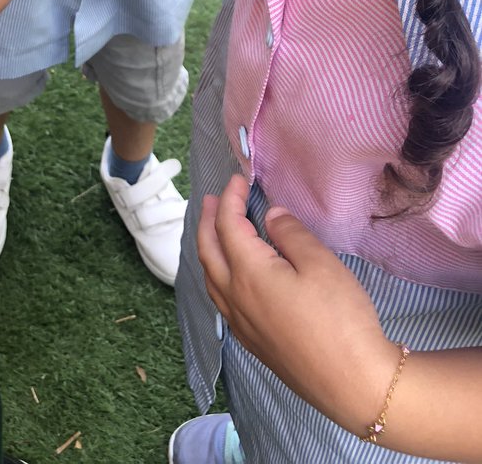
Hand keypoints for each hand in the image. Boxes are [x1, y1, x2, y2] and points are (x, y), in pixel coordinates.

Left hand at [198, 175, 399, 435]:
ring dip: (208, 247)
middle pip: (208, 250)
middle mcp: (235, 298)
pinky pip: (220, 299)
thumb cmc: (341, 319)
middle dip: (207, 220)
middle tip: (213, 199)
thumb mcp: (320, 264)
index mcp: (247, 273)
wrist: (354, 384)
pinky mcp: (252, 342)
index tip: (239, 179)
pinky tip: (229, 274)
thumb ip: (290, 234)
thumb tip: (269, 216)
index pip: (228, 225)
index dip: (231, 198)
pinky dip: (216, 274)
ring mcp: (240, 324)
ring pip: (210, 277)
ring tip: (214, 230)